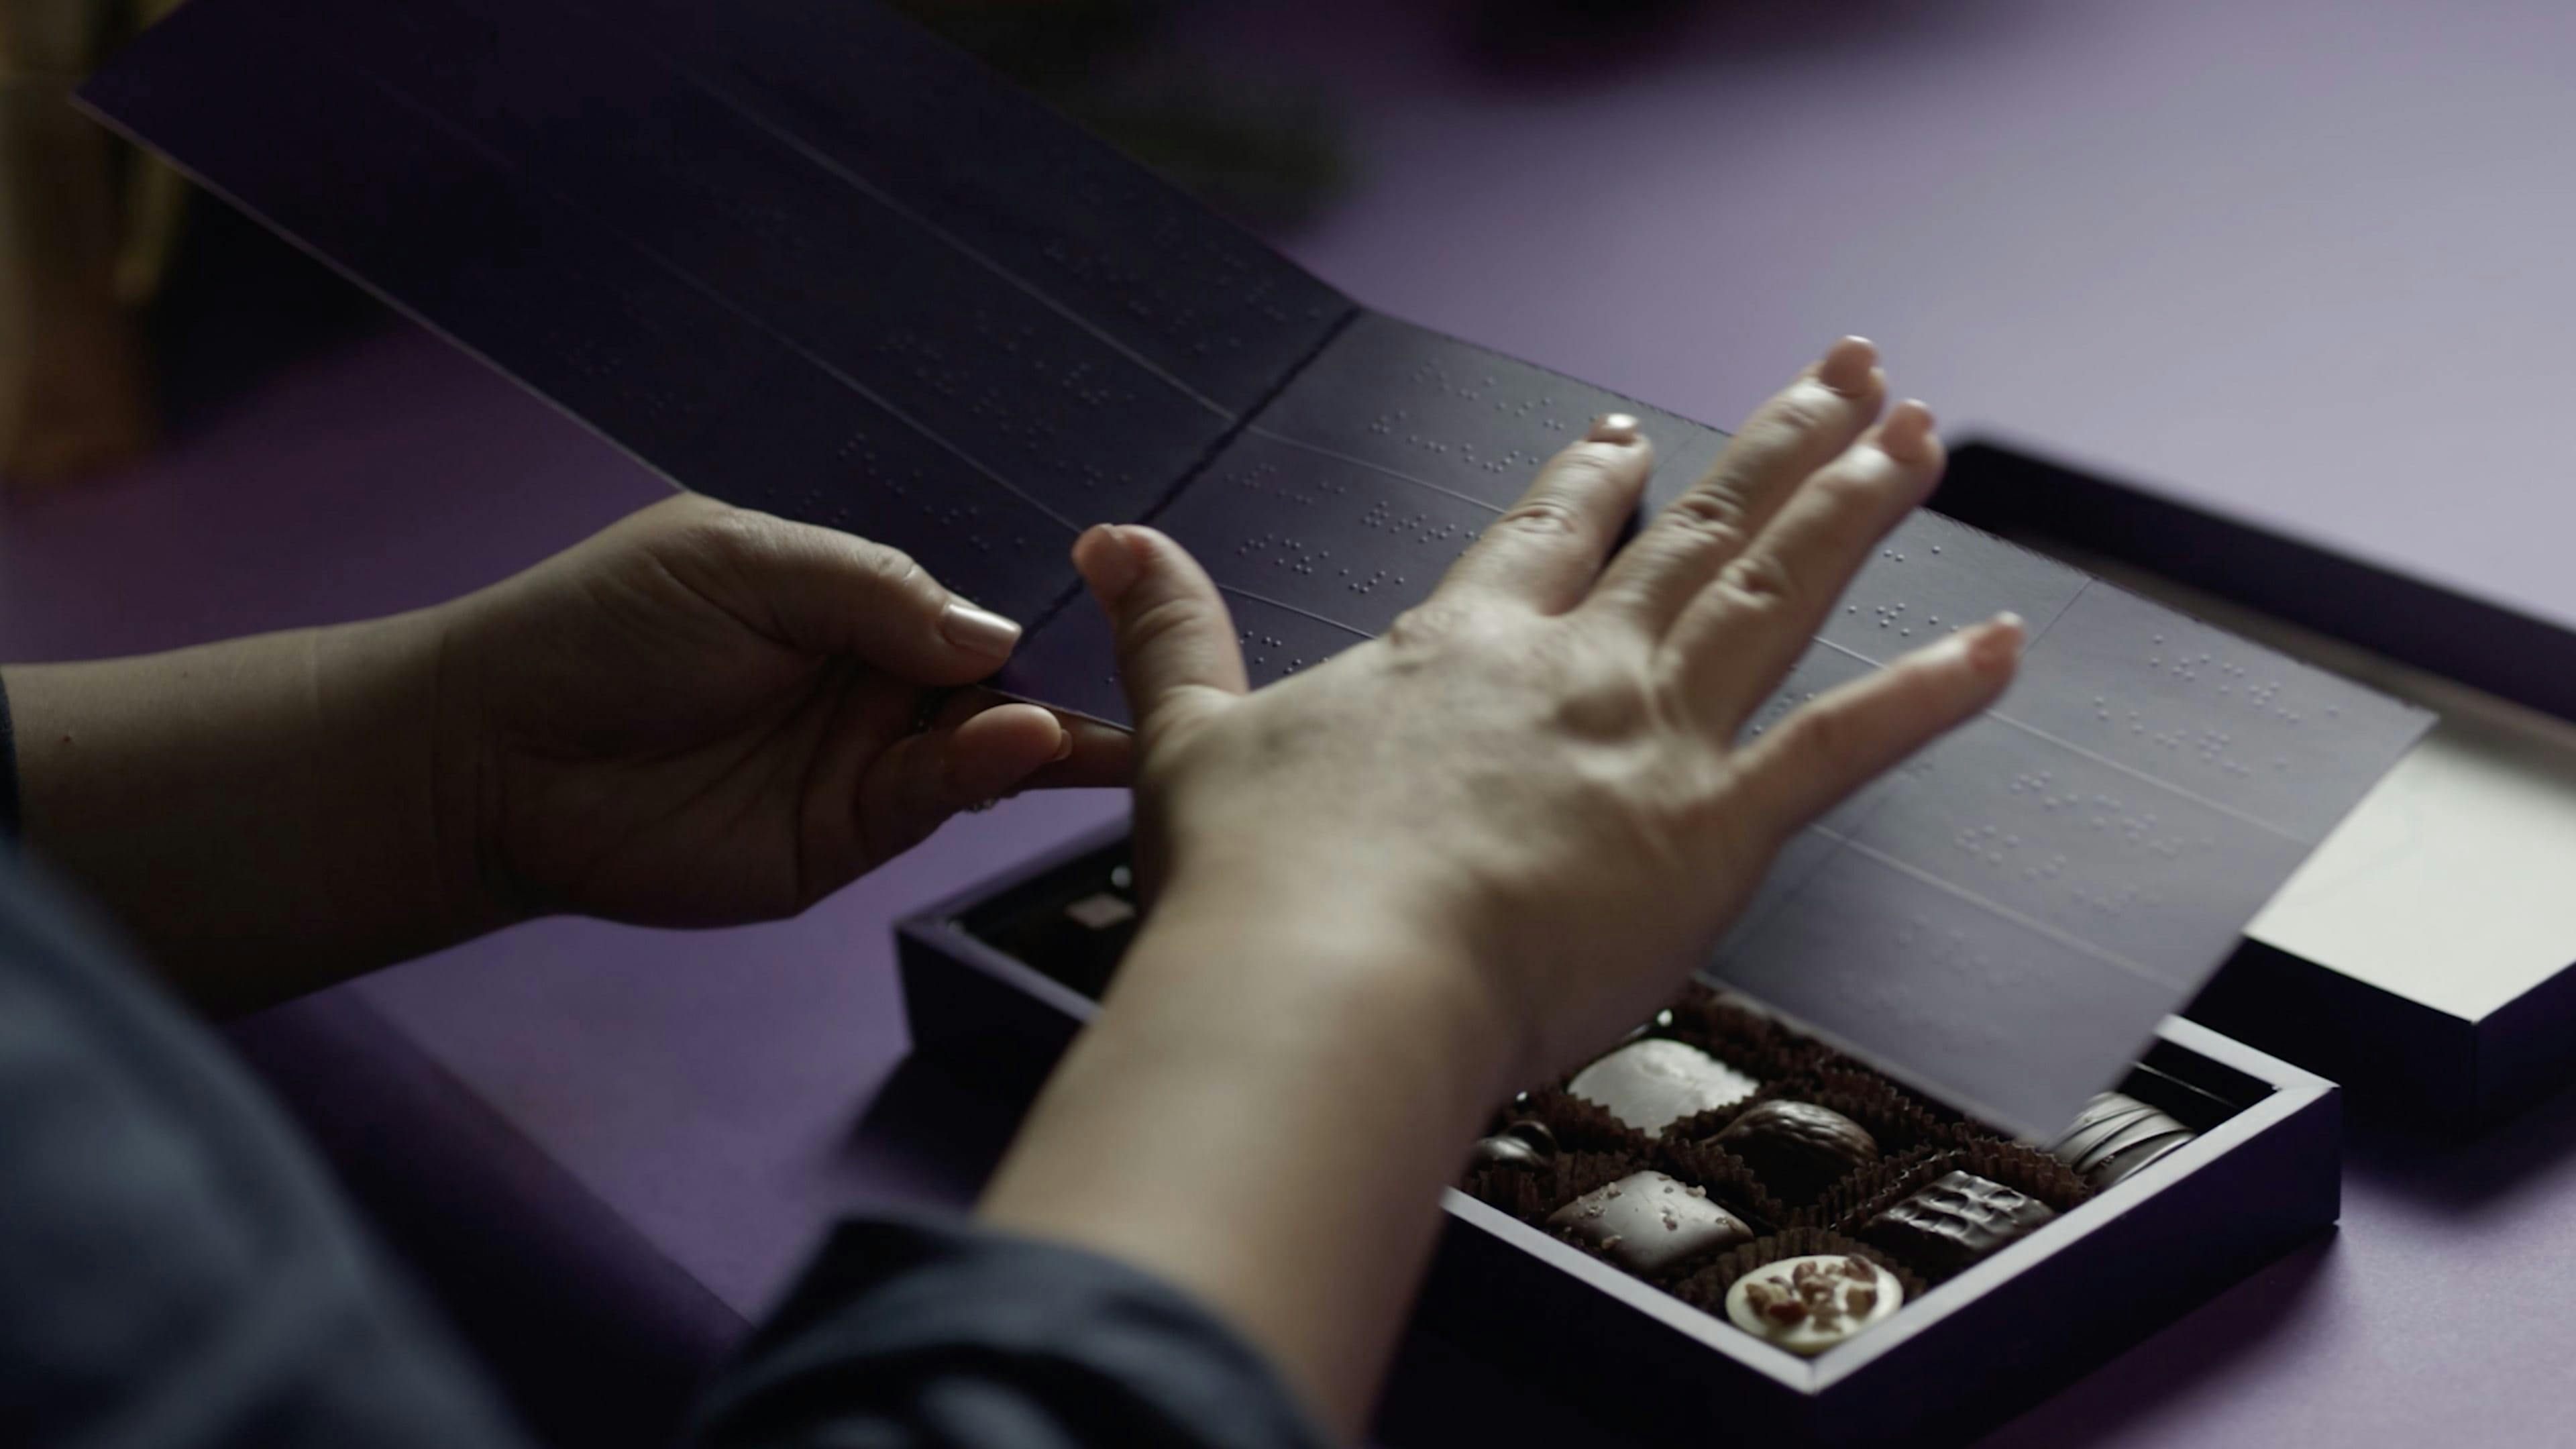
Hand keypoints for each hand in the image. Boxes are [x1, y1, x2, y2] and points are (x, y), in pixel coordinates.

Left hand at [433, 496, 1127, 926]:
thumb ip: (877, 587)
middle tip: (1162, 662)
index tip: (1128, 586)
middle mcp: (874, 681)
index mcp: (852, 597)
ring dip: (1044, 732)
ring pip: (987, 748)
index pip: (972, 596)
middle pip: (1003, 678)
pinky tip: (1021, 744)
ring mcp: (864, 762)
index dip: (1042, 597)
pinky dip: (984, 774)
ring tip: (1089, 720)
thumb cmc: (599, 628)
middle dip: (1075, 672)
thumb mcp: (743, 562)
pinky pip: (934, 802)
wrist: (491, 753)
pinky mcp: (844, 839)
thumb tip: (996, 634)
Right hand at [1078, 338, 2020, 1087]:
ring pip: (1776, 592)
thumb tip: (1107, 543)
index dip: (1588, 483)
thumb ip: (1170, 631)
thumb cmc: (1261, 884)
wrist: (1328, 982)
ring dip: (1855, 506)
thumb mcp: (1189, 737)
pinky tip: (2002, 643)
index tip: (1625, 439)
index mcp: (1456, 649)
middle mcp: (1569, 668)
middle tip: (1843, 373)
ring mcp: (1650, 739)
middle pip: (1692, 530)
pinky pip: (1845, 746)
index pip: (1540, 538)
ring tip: (1923, 433)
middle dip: (1773, 442)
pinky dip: (1931, 695)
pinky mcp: (1712, 833)